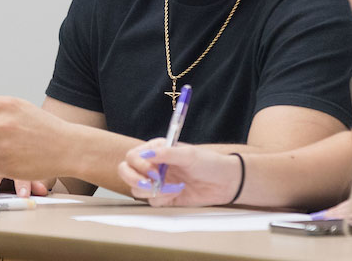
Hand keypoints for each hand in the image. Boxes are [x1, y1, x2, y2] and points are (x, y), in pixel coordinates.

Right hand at [118, 138, 240, 206]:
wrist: (224, 183)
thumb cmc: (208, 163)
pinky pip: (151, 202)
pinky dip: (162, 199)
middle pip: (126, 171)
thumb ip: (166, 153)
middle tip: (151, 183)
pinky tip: (177, 193)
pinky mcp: (163, 197)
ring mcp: (157, 182)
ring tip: (171, 188)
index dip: (137, 164)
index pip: (133, 155)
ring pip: (136, 189)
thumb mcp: (188, 154)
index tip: (152, 171)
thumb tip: (146, 155)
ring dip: (152, 191)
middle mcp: (154, 165)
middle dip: (134, 179)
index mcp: (157, 149)